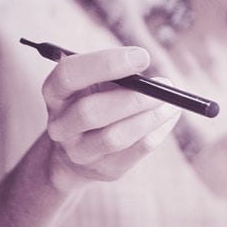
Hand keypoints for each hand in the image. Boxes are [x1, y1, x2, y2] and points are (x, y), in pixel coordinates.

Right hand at [41, 47, 180, 187]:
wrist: (77, 151)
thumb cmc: (94, 101)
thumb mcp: (96, 82)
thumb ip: (117, 75)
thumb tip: (154, 78)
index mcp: (54, 93)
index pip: (69, 75)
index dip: (106, 64)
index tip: (142, 56)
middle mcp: (59, 125)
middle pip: (90, 112)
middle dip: (132, 98)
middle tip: (164, 86)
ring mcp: (78, 152)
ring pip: (115, 137)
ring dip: (150, 118)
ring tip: (172, 103)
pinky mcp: (103, 170)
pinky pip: (135, 151)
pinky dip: (158, 132)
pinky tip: (169, 116)